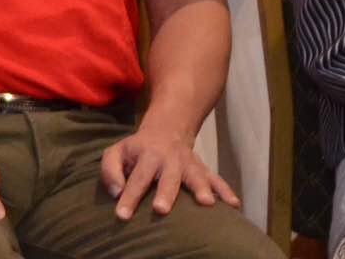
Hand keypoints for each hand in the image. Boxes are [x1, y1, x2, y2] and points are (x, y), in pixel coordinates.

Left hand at [100, 124, 235, 218]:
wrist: (167, 129)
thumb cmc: (138, 149)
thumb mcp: (116, 151)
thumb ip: (110, 171)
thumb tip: (116, 193)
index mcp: (146, 155)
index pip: (136, 178)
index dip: (129, 196)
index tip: (122, 215)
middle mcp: (169, 160)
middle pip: (167, 178)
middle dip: (166, 193)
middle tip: (161, 209)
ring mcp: (188, 164)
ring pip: (196, 176)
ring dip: (201, 189)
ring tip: (207, 203)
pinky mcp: (202, 169)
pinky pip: (216, 179)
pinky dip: (226, 191)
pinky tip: (234, 205)